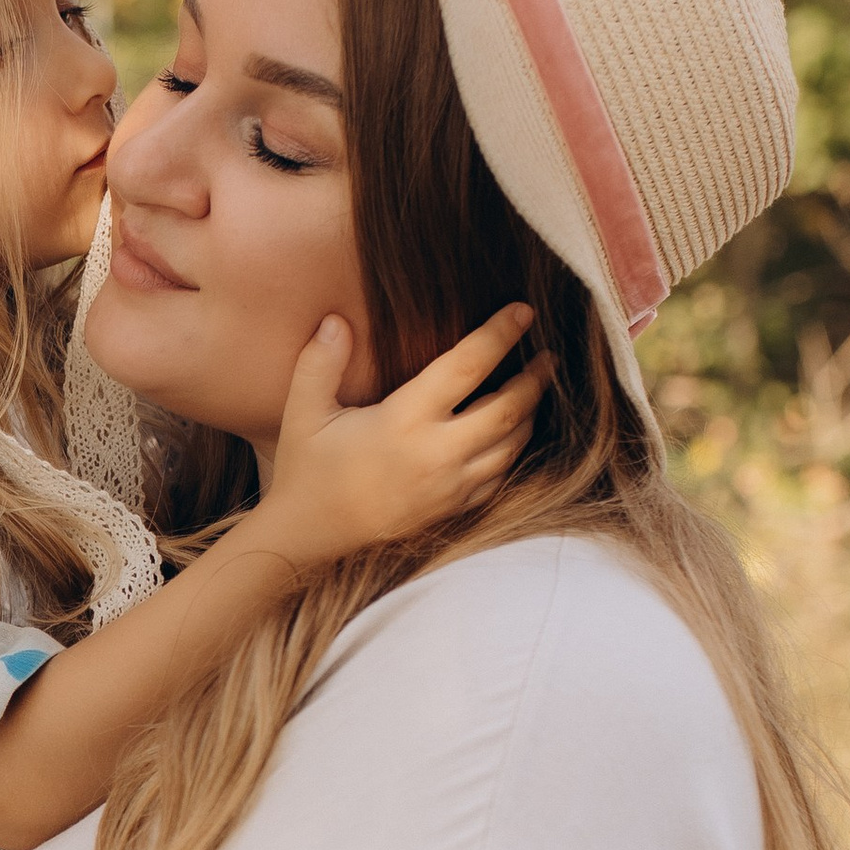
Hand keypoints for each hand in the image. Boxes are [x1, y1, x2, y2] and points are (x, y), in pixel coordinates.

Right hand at [243, 302, 540, 572]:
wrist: (309, 538)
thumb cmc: (307, 471)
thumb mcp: (302, 413)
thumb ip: (319, 363)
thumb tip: (335, 319)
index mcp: (404, 421)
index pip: (467, 367)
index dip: (499, 335)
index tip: (523, 311)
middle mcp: (436, 454)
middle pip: (508, 409)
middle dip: (534, 379)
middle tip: (547, 355)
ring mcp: (449, 486)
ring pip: (512, 446)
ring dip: (529, 414)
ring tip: (534, 390)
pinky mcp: (452, 509)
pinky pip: (499, 478)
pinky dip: (513, 451)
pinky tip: (512, 435)